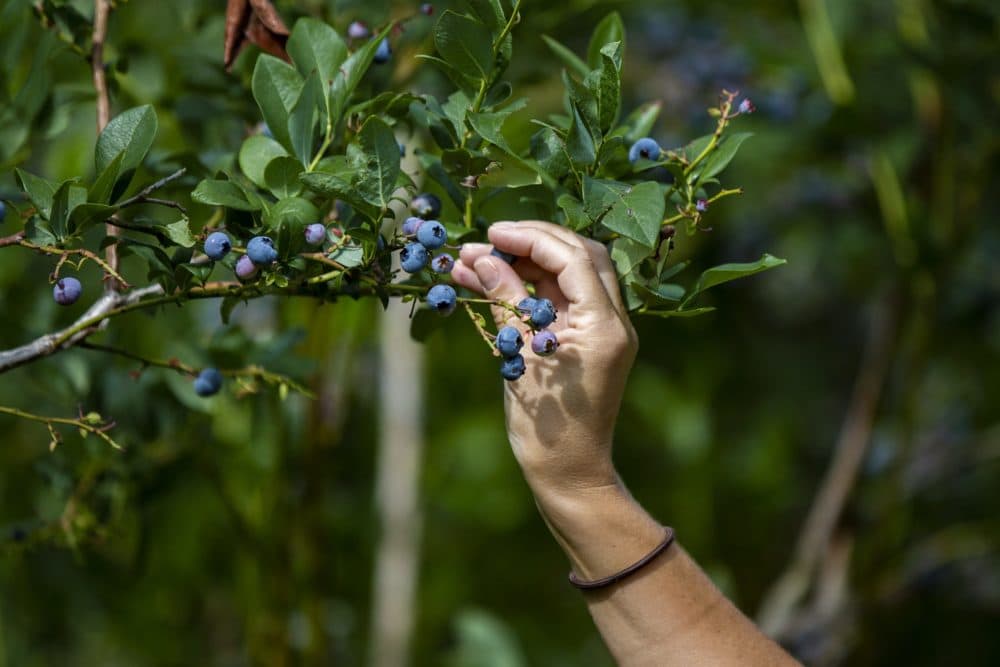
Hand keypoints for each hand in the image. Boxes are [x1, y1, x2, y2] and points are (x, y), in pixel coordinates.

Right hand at [452, 221, 637, 505]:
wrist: (569, 473)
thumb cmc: (545, 426)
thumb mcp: (519, 356)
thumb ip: (505, 300)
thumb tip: (479, 257)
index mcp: (604, 324)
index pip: (571, 258)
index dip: (529, 239)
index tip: (490, 235)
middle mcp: (613, 320)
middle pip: (577, 256)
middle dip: (530, 243)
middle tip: (484, 241)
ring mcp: (603, 329)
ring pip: (567, 275)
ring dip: (524, 264)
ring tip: (471, 262)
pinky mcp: (588, 340)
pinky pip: (559, 301)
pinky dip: (527, 289)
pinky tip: (486, 282)